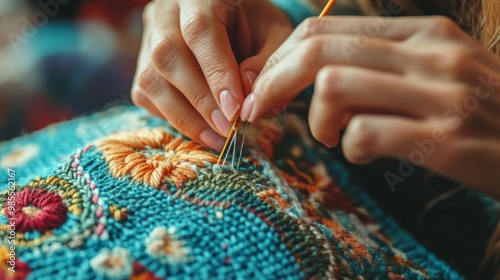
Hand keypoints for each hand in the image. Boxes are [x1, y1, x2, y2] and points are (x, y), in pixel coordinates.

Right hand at [131, 0, 292, 149]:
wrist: (229, 18)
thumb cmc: (254, 26)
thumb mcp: (274, 34)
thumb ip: (267, 63)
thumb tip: (247, 102)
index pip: (200, 31)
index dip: (216, 73)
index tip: (235, 109)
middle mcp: (166, 12)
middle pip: (167, 54)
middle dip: (199, 99)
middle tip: (227, 129)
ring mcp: (148, 36)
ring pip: (150, 79)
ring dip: (185, 116)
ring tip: (217, 138)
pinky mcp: (141, 63)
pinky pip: (146, 95)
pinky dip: (173, 117)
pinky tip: (202, 128)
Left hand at [240, 16, 499, 198]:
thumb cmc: (478, 111)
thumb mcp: (434, 71)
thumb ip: (378, 67)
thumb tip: (311, 80)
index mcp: (422, 32)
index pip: (326, 28)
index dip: (281, 58)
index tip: (264, 85)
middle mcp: (431, 53)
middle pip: (318, 51)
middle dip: (274, 82)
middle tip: (266, 109)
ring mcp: (441, 94)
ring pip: (334, 86)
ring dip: (317, 118)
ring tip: (331, 135)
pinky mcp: (446, 140)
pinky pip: (365, 134)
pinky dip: (350, 147)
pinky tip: (363, 154)